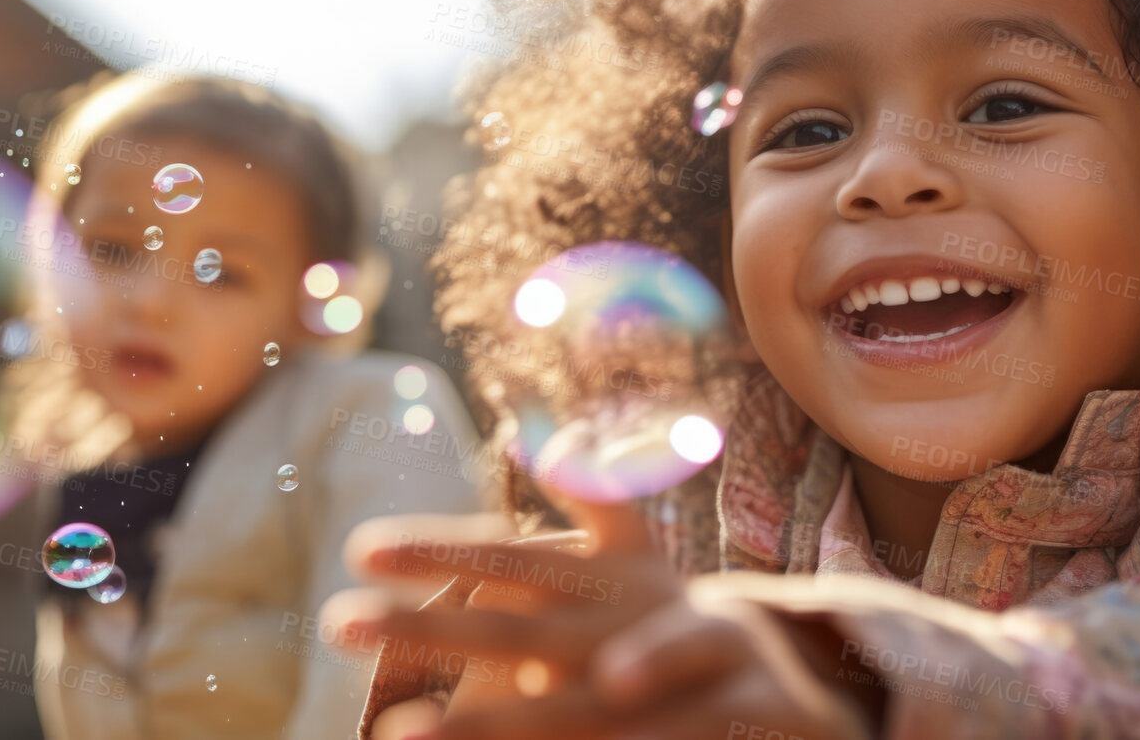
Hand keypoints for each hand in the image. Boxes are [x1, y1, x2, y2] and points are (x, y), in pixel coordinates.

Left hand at [323, 500, 882, 739]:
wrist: (803, 690)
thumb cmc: (688, 623)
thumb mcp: (638, 558)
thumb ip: (591, 494)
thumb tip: (534, 429)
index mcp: (603, 581)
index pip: (506, 556)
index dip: (435, 549)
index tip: (358, 550)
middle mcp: (625, 623)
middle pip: (512, 622)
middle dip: (423, 625)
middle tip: (336, 622)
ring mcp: (664, 682)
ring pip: (563, 706)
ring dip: (484, 724)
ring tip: (404, 736)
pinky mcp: (712, 725)